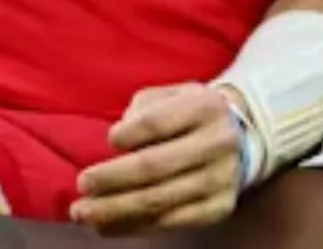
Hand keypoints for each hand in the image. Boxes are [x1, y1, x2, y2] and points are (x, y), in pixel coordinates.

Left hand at [72, 82, 247, 233]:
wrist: (242, 139)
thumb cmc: (191, 115)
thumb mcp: (173, 95)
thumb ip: (144, 109)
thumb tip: (119, 144)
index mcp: (207, 106)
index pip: (157, 122)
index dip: (128, 133)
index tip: (109, 139)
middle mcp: (219, 143)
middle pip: (153, 166)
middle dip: (111, 179)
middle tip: (81, 185)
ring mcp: (220, 180)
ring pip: (156, 201)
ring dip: (113, 209)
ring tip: (82, 212)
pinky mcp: (217, 209)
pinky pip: (167, 223)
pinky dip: (131, 226)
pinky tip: (106, 225)